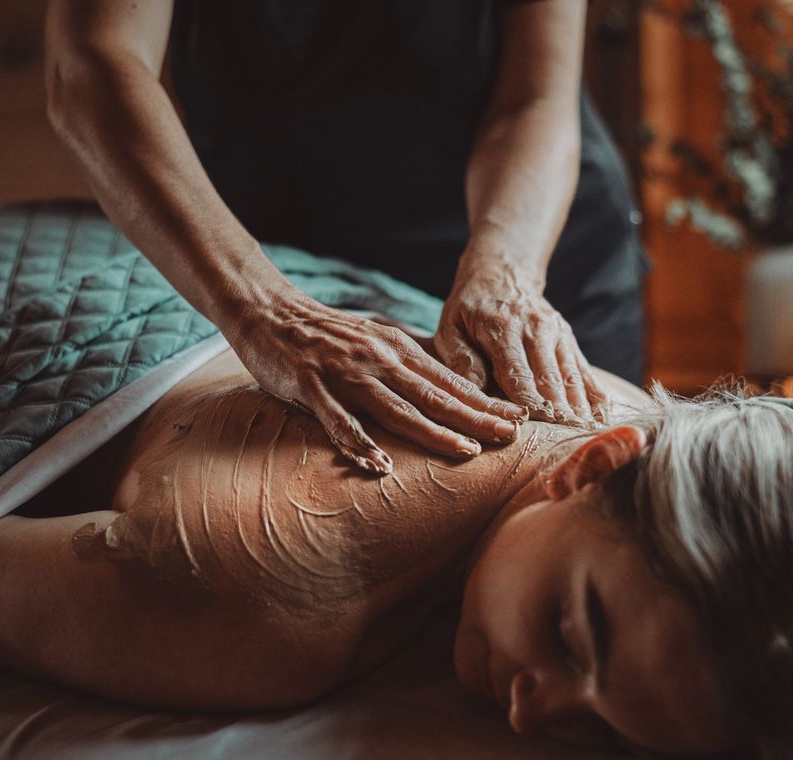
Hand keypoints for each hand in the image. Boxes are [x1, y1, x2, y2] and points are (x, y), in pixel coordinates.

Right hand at [229, 292, 527, 474]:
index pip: (451, 382)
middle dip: (476, 417)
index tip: (520, 419)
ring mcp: (347, 375)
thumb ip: (410, 364)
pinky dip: (361, 443)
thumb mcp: (378, 342)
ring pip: (397, 408)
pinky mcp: (313, 388)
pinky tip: (380, 465)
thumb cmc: (328, 336)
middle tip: (511, 437)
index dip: (486, 402)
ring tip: (466, 451)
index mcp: (399, 351)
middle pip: (435, 395)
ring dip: (433, 431)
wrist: (272, 314)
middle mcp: (380, 361)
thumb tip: (450, 386)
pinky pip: (340, 421)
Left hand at [434, 260, 609, 426]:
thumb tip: (477, 393)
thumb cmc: (469, 309)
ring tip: (584, 439)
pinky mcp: (568, 338)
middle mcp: (536, 330)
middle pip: (550, 381)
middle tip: (562, 446)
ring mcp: (557, 333)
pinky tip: (602, 417)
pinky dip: (594, 394)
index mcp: (503, 329)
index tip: (532, 433)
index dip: (526, 407)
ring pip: (571, 378)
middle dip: (557, 415)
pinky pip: (583, 369)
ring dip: (578, 410)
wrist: (501, 274)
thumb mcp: (451, 329)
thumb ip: (462, 361)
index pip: (518, 376)